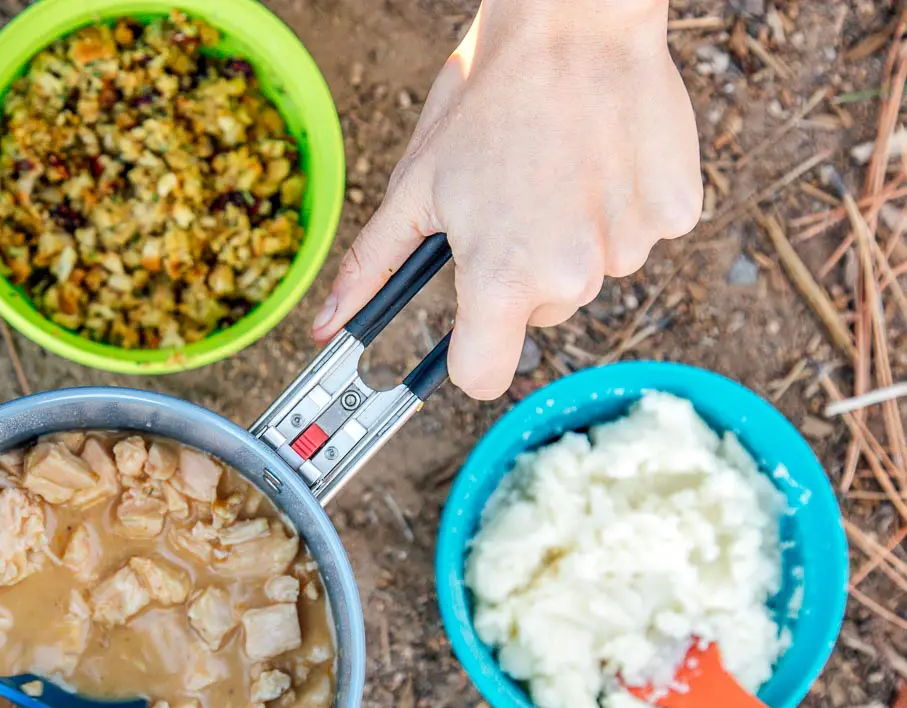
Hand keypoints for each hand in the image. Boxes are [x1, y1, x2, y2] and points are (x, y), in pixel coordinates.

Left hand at [312, 0, 701, 397]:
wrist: (573, 24)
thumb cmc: (486, 100)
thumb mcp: (414, 188)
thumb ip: (371, 268)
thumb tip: (328, 326)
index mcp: (501, 279)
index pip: (484, 376)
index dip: (470, 354)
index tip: (470, 321)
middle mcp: (571, 277)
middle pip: (538, 313)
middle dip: (521, 272)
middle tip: (511, 203)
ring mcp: (630, 246)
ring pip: (590, 273)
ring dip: (572, 238)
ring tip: (556, 170)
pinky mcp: (676, 214)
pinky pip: (641, 235)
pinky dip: (622, 208)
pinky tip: (601, 159)